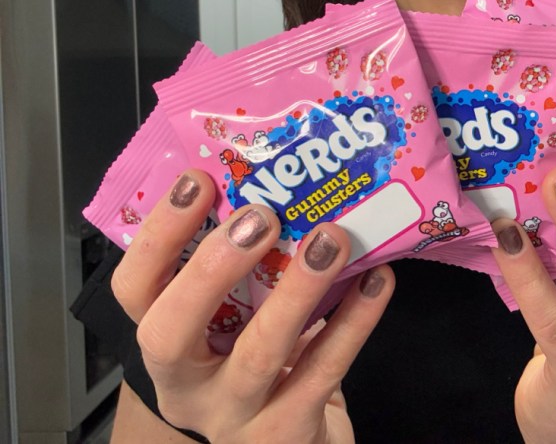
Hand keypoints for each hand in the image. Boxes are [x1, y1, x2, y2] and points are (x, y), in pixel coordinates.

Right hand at [111, 169, 393, 442]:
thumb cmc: (263, 370)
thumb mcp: (237, 324)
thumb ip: (246, 272)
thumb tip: (281, 186)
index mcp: (167, 345)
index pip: (135, 290)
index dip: (160, 235)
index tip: (197, 180)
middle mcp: (187, 386)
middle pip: (171, 331)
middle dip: (213, 267)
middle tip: (260, 214)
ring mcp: (235, 416)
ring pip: (257, 353)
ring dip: (297, 289)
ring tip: (330, 239)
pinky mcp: (286, 433)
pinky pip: (322, 371)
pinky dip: (353, 322)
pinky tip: (376, 280)